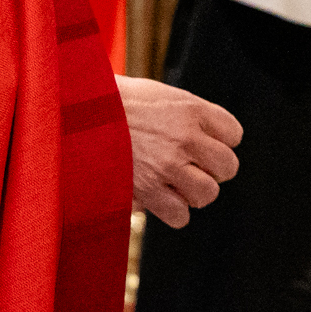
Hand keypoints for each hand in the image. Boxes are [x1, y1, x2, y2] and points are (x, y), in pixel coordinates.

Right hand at [117, 75, 242, 227]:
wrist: (76, 114)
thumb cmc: (116, 104)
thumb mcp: (159, 96)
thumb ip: (187, 115)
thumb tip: (206, 141)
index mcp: (190, 108)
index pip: (234, 133)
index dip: (221, 141)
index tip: (204, 142)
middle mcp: (184, 137)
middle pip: (227, 166)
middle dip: (213, 170)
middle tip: (193, 167)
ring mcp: (167, 165)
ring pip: (208, 194)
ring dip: (194, 193)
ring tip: (176, 184)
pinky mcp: (148, 190)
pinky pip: (181, 215)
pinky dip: (173, 211)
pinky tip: (160, 197)